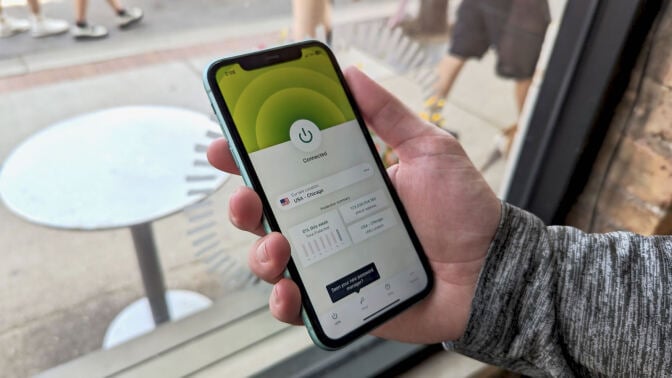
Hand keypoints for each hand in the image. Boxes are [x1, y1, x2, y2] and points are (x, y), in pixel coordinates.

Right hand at [207, 67, 501, 343]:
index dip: (249, 158)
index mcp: (342, 185)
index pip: (285, 169)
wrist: (488, 270)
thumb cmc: (461, 211)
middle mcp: (329, 222)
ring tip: (279, 246)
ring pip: (273, 259)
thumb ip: (389, 115)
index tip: (226, 146)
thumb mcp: (429, 149)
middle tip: (248, 197)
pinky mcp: (340, 300)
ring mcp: (331, 263)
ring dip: (260, 253)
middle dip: (244, 204)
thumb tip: (352, 75)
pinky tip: (290, 290)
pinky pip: (298, 305)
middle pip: (268, 214)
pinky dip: (283, 301)